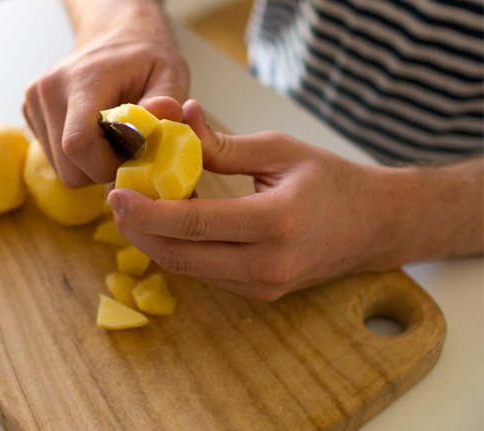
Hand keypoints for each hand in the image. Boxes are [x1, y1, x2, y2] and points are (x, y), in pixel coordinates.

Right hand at [22, 0, 188, 186]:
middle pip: (68, 166)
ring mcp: (34, 102)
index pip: (79, 144)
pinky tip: (99, 137)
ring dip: (92, 166)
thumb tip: (166, 115)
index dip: (108, 165)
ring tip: (115, 141)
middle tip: (129, 152)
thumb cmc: (147, 59)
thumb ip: (166, 101)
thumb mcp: (170, 75)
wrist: (116, 37)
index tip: (134, 159)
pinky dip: (80, 159)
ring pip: (62, 168)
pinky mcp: (31, 113)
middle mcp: (49, 91)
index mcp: (83, 80)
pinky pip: (56, 159)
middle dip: (103, 169)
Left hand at [107, 100, 402, 300]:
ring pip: (190, 269)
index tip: (116, 194)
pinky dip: (182, 251)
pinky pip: (207, 274)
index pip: (194, 223)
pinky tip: (172, 226)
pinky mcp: (261, 292)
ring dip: (157, 242)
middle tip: (118, 203)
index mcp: (276, 222)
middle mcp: (268, 264)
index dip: (147, 211)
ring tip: (138, 211)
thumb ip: (225, 146)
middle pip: (181, 256)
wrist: (373, 226)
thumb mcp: (281, 152)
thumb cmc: (334, 182)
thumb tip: (181, 121)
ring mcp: (264, 285)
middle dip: (140, 231)